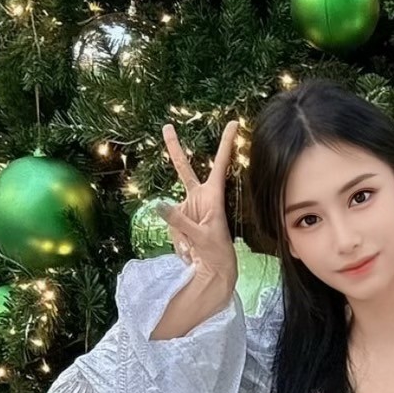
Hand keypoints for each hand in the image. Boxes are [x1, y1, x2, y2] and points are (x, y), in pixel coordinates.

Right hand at [158, 119, 239, 288]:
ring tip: (194, 249)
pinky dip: (178, 241)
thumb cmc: (217, 252)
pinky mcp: (178, 218)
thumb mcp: (200, 237)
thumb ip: (179, 222)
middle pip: (183, 169)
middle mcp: (200, 197)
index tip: (234, 123)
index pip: (220, 165)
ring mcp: (188, 206)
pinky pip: (170, 224)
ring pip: (172, 212)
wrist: (213, 269)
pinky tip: (189, 251)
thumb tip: (159, 205)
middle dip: (174, 149)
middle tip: (166, 126)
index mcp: (214, 196)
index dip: (226, 144)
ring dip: (180, 234)